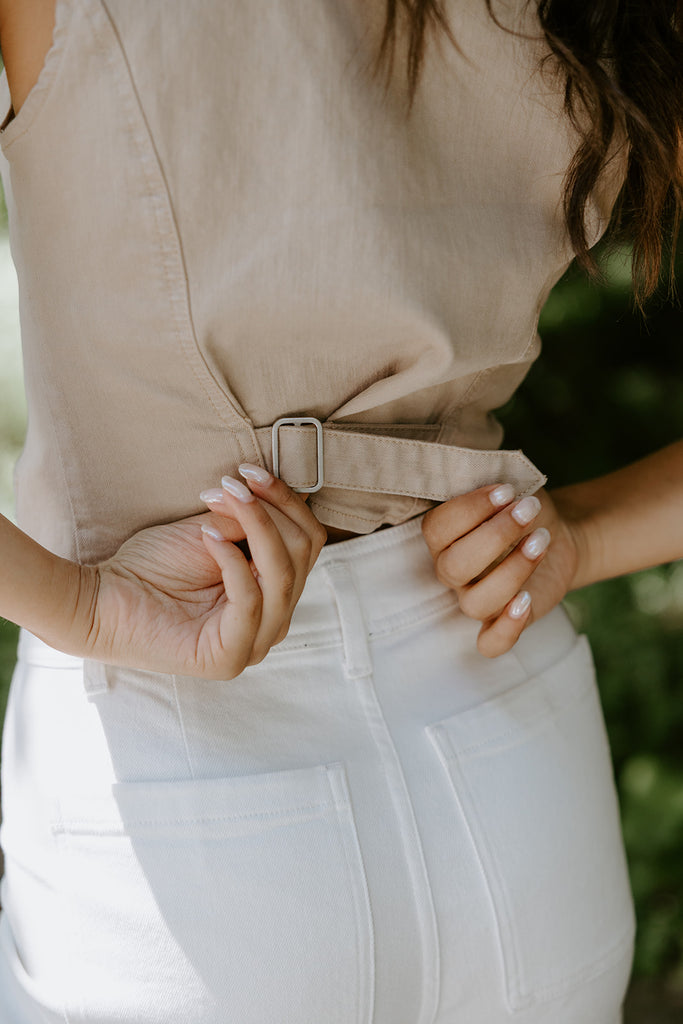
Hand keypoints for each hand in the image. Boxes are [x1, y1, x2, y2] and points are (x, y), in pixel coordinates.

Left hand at [78, 466, 326, 678]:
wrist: (101, 601)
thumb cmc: (151, 566)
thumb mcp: (212, 531)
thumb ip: (250, 520)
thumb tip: (281, 492)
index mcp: (274, 591)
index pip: (308, 542)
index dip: (287, 501)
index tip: (251, 469)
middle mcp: (274, 620)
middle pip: (303, 554)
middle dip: (272, 509)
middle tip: (234, 482)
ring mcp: (256, 643)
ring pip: (283, 575)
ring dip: (256, 525)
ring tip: (220, 498)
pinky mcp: (231, 657)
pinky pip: (251, 600)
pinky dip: (230, 561)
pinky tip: (208, 537)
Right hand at [421, 484, 583, 657]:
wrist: (557, 531)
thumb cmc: (524, 505)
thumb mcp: (509, 483)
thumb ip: (490, 474)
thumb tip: (486, 468)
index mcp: (443, 537)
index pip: (437, 529)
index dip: (469, 510)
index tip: (506, 491)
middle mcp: (451, 572)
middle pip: (452, 568)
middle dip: (494, 537)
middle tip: (528, 511)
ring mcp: (474, 599)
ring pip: (475, 603)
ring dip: (512, 571)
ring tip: (542, 540)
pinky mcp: (502, 622)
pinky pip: (490, 643)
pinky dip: (507, 629)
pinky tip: (527, 601)